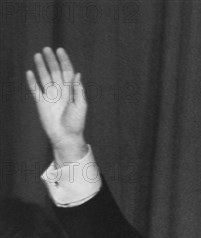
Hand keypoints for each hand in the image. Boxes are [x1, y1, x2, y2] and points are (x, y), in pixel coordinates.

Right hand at [26, 47, 87, 163]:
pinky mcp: (41, 103)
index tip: (60, 50)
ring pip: (45, 77)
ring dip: (41, 66)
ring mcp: (50, 96)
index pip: (67, 72)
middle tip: (47, 49)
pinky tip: (29, 72)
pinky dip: (32, 81)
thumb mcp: (81, 105)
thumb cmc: (76, 122)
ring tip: (38, 55)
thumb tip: (77, 74)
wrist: (66, 136)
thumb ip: (78, 90)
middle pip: (55, 72)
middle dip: (51, 60)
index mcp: (71, 91)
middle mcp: (60, 91)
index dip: (64, 61)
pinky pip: (35, 89)